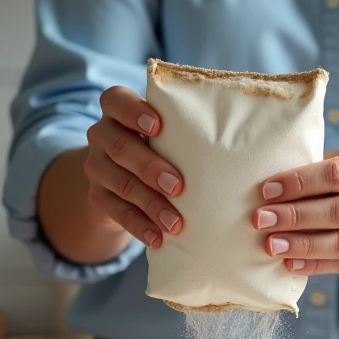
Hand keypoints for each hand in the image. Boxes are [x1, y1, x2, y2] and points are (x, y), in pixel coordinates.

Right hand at [82, 86, 183, 247]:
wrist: (126, 181)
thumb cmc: (163, 146)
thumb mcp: (169, 132)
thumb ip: (187, 129)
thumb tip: (242, 144)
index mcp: (117, 109)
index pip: (115, 100)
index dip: (133, 112)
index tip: (159, 126)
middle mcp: (101, 134)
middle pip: (119, 146)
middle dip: (149, 167)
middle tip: (178, 186)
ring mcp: (96, 166)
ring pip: (119, 182)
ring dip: (149, 203)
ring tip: (175, 223)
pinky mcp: (97, 196)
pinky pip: (116, 212)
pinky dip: (139, 225)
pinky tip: (158, 238)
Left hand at [252, 143, 338, 274]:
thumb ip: (330, 166)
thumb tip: (279, 183)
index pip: (338, 175)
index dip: (300, 183)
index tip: (268, 189)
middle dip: (295, 216)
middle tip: (261, 219)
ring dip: (303, 245)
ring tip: (271, 245)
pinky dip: (318, 265)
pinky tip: (292, 263)